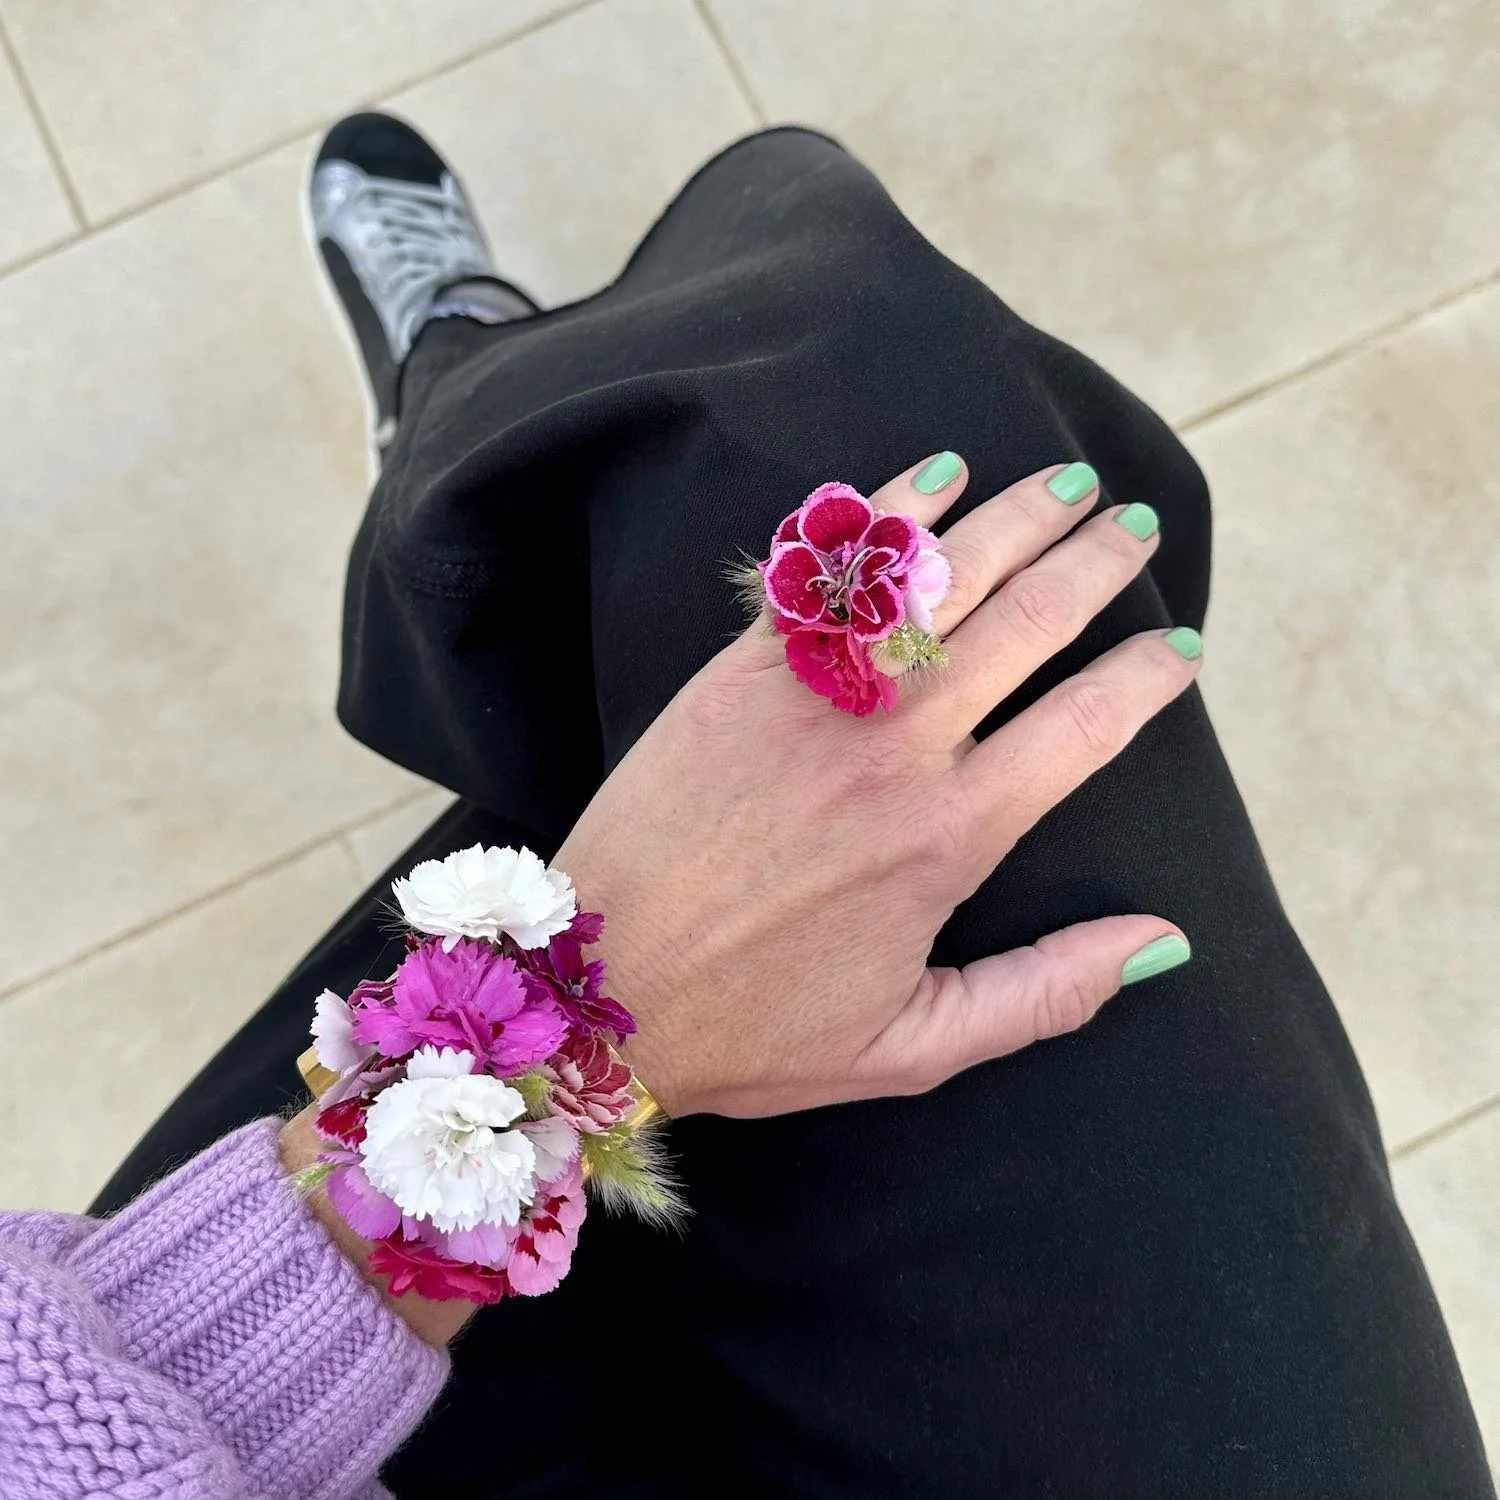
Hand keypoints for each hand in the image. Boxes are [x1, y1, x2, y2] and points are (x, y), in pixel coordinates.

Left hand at [555, 459, 1198, 1117]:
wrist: (596, 989)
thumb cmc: (753, 1027)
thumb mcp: (914, 1047)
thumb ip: (1046, 991)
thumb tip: (1162, 939)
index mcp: (949, 838)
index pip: (1086, 725)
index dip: (1147, 676)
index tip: (1177, 645)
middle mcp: (894, 748)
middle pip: (1029, 622)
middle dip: (1096, 563)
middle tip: (1135, 524)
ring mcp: (815, 697)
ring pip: (942, 578)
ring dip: (1017, 516)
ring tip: (1068, 482)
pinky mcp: (742, 670)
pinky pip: (832, 571)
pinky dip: (891, 515)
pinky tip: (937, 476)